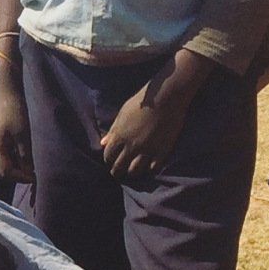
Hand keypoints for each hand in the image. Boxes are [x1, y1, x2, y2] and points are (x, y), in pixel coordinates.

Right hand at [0, 58, 32, 183]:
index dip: (21, 178)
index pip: (6, 173)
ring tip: (28, 166)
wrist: (4, 89)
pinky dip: (10, 160)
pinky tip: (20, 155)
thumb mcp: (23, 133)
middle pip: (0, 172)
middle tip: (32, 174)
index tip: (35, 177)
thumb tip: (29, 171)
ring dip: (13, 169)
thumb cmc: (14, 109)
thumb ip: (25, 154)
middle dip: (16, 176)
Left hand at [100, 50, 210, 180]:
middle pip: (119, 168)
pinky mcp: (162, 151)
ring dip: (133, 172)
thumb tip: (102, 143)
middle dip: (117, 171)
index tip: (112, 161)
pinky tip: (149, 166)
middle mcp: (131, 146)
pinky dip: (149, 169)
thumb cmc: (141, 102)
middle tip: (120, 171)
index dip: (109, 160)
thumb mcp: (122, 114)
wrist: (166, 97)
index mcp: (119, 137)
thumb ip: (113, 131)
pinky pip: (153, 168)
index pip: (108, 157)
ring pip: (135, 171)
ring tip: (134, 170)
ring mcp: (147, 150)